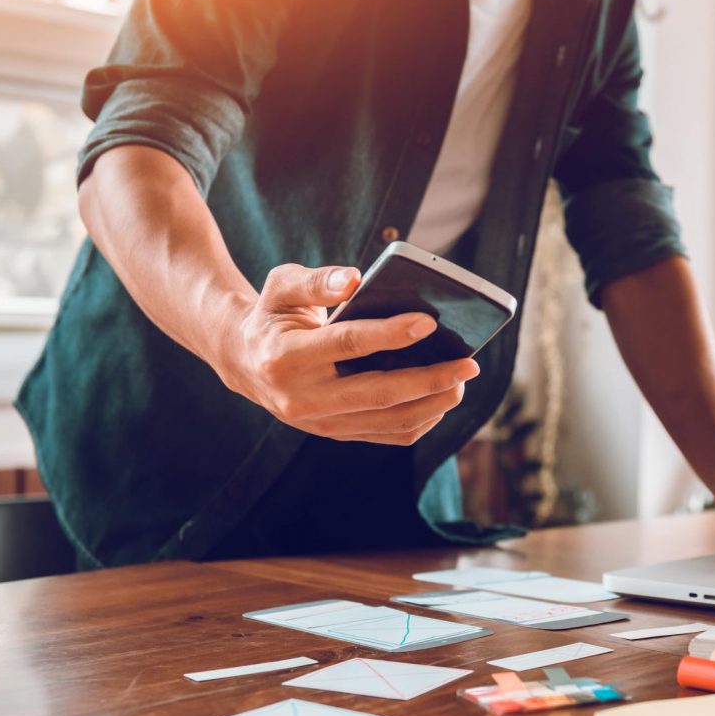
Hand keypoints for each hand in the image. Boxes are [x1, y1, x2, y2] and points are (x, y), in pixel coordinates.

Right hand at [218, 263, 476, 444]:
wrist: (245, 362)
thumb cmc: (273, 316)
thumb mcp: (281, 286)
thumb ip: (316, 280)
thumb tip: (356, 279)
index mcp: (285, 356)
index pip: (347, 344)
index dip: (390, 334)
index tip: (429, 322)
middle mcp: (301, 398)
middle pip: (377, 392)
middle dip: (429, 379)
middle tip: (469, 364)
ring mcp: (319, 423)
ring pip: (388, 421)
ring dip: (432, 403)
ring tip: (462, 381)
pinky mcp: (335, 434)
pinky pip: (387, 435)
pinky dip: (421, 420)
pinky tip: (441, 398)